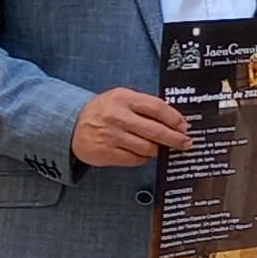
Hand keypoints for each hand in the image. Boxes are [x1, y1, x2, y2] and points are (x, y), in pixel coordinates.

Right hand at [71, 87, 189, 167]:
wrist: (71, 125)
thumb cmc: (102, 111)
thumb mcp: (121, 98)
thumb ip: (144, 105)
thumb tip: (173, 119)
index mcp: (124, 98)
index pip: (157, 108)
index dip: (174, 118)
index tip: (184, 126)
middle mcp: (117, 116)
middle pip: (155, 130)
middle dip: (175, 139)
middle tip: (185, 143)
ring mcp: (110, 136)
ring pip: (146, 148)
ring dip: (158, 150)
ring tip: (162, 148)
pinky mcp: (105, 153)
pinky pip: (134, 159)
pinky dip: (143, 157)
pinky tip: (144, 153)